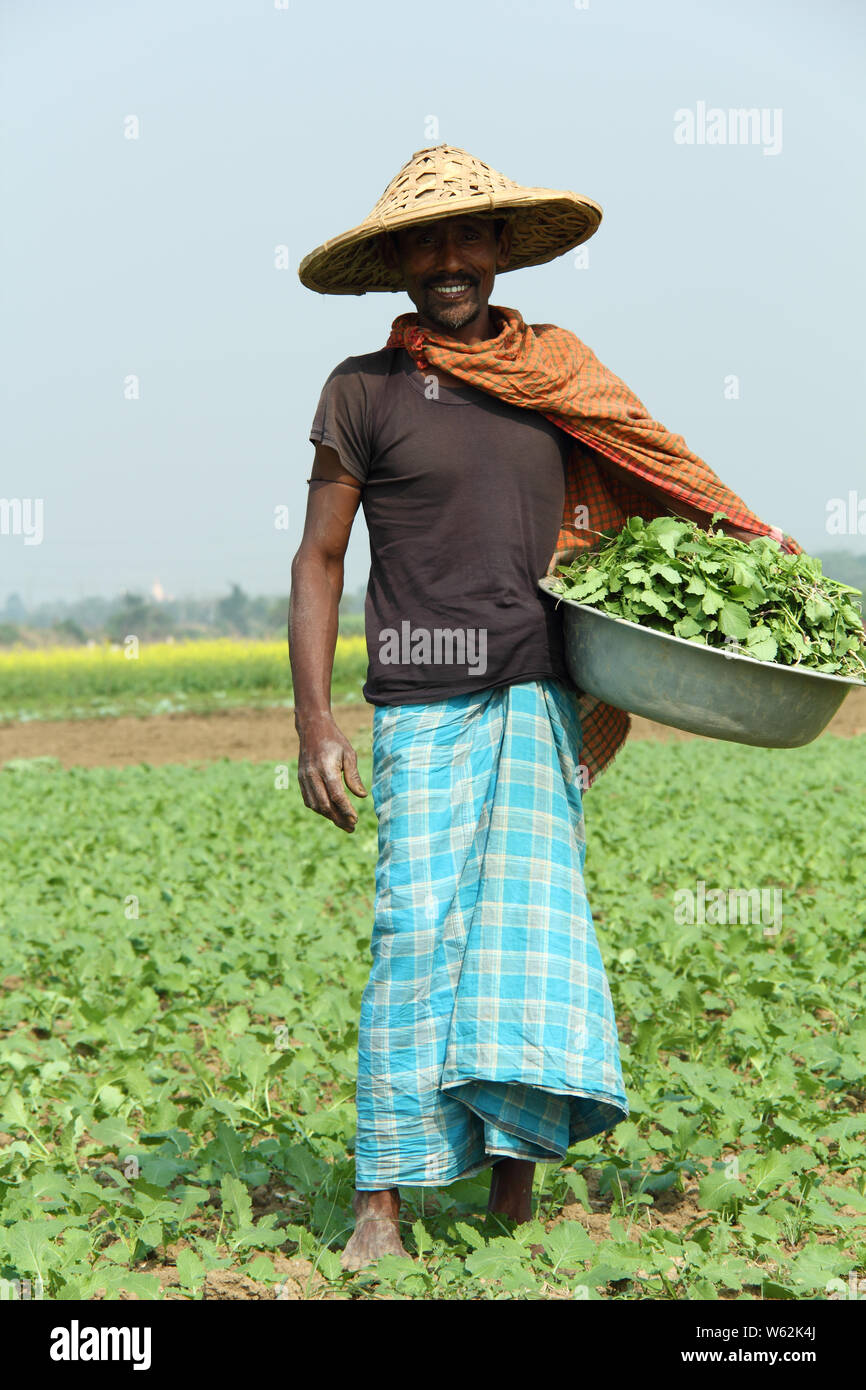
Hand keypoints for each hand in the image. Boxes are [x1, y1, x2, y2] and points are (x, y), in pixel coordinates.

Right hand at [297, 714, 367, 832]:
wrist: (312, 728)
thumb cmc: (335, 741)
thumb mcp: (349, 754)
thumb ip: (354, 776)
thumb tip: (362, 796)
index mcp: (326, 768)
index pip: (336, 796)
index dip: (346, 810)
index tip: (355, 819)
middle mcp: (312, 775)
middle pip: (325, 804)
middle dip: (338, 818)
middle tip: (351, 827)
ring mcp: (304, 778)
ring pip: (315, 805)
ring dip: (329, 816)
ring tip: (343, 823)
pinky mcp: (301, 780)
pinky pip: (308, 800)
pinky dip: (319, 809)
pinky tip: (331, 812)